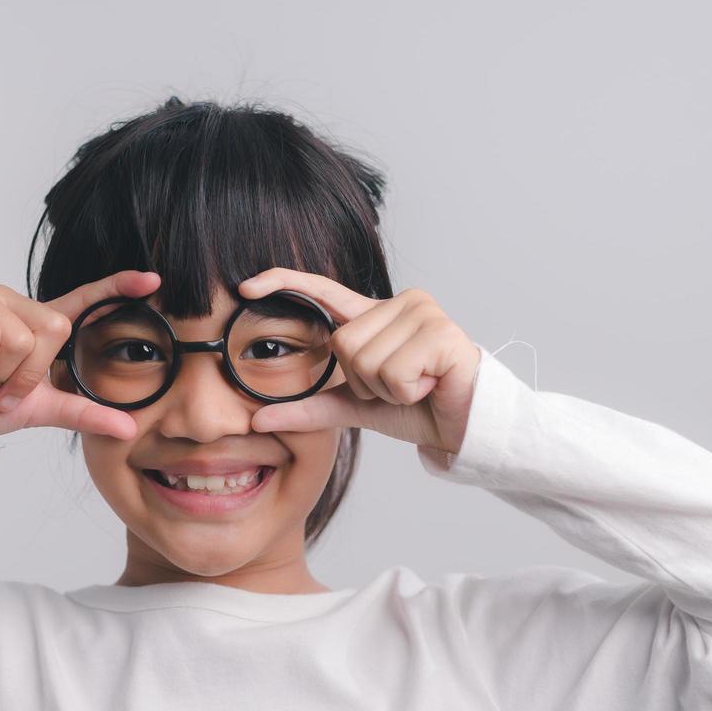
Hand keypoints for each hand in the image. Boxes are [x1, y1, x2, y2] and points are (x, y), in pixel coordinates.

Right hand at [0, 270, 162, 440]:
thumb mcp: (40, 410)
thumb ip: (84, 413)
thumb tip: (130, 428)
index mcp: (35, 324)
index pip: (82, 300)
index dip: (117, 287)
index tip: (154, 279)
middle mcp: (11, 303)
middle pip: (53, 328)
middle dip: (28, 374)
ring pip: (21, 333)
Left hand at [237, 268, 482, 455]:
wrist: (466, 427)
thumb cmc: (417, 408)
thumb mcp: (355, 407)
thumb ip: (309, 408)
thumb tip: (257, 420)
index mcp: (375, 315)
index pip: (323, 289)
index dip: (284, 283)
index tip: (245, 287)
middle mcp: (399, 303)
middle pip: (342, 344)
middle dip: (363, 381)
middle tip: (398, 386)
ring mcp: (423, 313)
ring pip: (366, 360)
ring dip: (387, 389)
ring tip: (417, 386)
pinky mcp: (442, 333)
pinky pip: (394, 371)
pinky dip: (407, 392)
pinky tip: (431, 385)